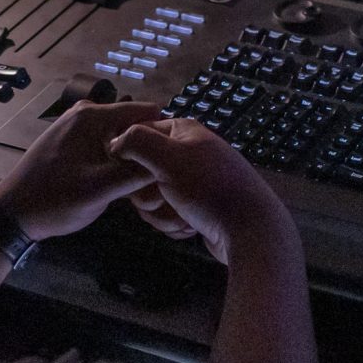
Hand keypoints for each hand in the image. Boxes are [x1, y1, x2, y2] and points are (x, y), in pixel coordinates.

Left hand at [0, 100, 163, 240]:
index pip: (146, 111)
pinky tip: (118, 184)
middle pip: (134, 124)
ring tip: (140, 186)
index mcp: (93, 116)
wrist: (13, 215)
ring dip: (132, 157)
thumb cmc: (55, 200)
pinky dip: (115, 160)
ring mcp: (76, 127)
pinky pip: (105, 144)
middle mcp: (85, 114)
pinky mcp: (71, 143)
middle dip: (147, 148)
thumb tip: (172, 160)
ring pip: (120, 136)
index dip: (163, 134)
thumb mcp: (101, 189)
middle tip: (158, 179)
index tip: (173, 161)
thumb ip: (138, 172)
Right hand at [110, 117, 294, 266]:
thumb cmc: (208, 188)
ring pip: (153, 198)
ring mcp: (194, 182)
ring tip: (184, 217)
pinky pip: (169, 214)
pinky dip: (176, 224)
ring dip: (163, 214)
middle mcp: (188, 153)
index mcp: (183, 132)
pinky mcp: (197, 207)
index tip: (136, 175)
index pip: (138, 136)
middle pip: (142, 173)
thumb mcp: (168, 158)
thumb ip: (137, 142)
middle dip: (148, 195)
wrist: (249, 230)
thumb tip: (114, 143)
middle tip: (164, 198)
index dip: (130, 158)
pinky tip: (191, 227)